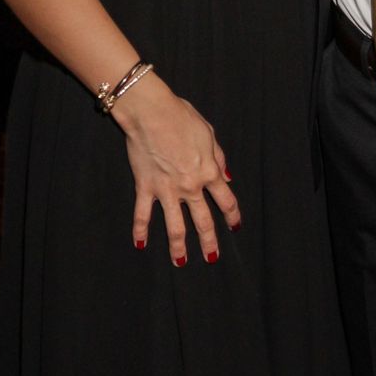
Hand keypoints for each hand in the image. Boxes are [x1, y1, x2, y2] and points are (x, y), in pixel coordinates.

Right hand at [111, 74, 240, 264]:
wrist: (152, 113)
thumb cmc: (182, 117)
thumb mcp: (209, 133)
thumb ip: (218, 157)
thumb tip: (227, 177)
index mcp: (209, 172)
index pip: (226, 200)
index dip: (233, 215)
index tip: (235, 226)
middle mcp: (190, 186)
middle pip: (203, 221)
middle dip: (209, 241)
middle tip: (212, 257)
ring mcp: (167, 190)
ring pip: (175, 226)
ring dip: (178, 247)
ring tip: (180, 262)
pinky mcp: (146, 187)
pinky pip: (143, 214)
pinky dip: (141, 231)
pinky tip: (141, 244)